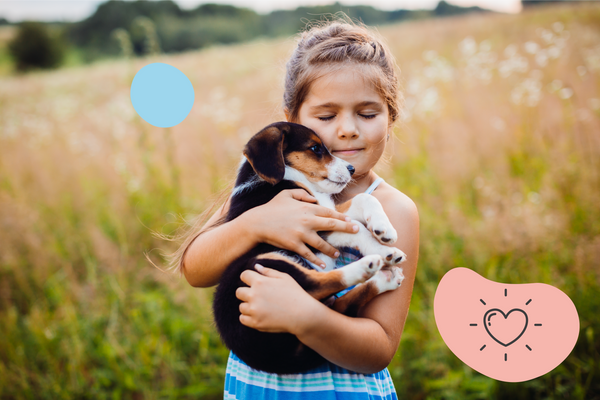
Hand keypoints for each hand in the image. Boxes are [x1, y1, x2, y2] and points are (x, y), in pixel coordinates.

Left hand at [236, 264, 318, 333]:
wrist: (303, 315)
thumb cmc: (295, 294)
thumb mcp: (284, 278)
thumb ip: (268, 271)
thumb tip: (256, 266)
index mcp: (260, 282)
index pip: (244, 276)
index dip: (248, 278)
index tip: (254, 282)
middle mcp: (254, 295)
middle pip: (239, 292)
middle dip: (247, 292)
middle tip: (259, 296)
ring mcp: (254, 310)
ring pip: (241, 306)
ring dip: (249, 306)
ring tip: (262, 307)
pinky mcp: (255, 323)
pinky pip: (242, 319)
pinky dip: (248, 317)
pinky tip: (258, 315)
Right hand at [244, 189, 358, 267]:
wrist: (257, 223)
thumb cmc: (271, 208)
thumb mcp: (286, 194)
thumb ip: (302, 194)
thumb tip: (314, 199)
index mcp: (306, 207)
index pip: (329, 212)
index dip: (341, 217)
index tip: (350, 221)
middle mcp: (307, 220)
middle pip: (331, 225)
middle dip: (346, 228)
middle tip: (356, 231)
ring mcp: (301, 233)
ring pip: (322, 243)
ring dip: (331, 249)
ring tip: (337, 253)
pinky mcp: (294, 245)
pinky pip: (308, 254)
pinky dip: (316, 260)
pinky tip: (322, 265)